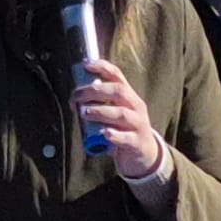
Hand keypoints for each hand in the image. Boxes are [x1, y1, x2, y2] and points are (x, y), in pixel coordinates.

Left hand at [74, 58, 161, 179]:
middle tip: (76, 96)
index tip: (86, 65)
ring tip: (84, 113)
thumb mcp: (115, 114)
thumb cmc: (124, 131)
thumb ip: (99, 106)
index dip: (102, 67)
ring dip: (100, 111)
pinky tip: (104, 134)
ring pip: (121, 114)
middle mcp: (136, 106)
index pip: (117, 76)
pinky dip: (114, 135)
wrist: (145, 155)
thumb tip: (75, 101)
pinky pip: (125, 138)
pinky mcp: (136, 143)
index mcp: (129, 96)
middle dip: (95, 91)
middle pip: (118, 92)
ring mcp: (138, 124)